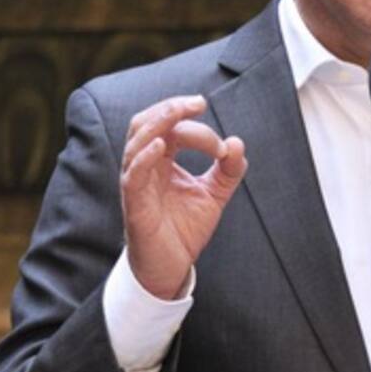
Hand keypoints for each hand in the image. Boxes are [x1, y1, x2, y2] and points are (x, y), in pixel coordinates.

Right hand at [120, 95, 247, 299]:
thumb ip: (228, 170)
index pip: (173, 129)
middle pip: (146, 123)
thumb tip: (237, 143)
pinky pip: (133, 175)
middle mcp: (145, 166)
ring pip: (136, 142)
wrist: (171, 269)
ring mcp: (136, 183)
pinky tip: (162, 145)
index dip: (199, 129)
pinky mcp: (134, 204)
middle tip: (197, 102)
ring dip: (159, 122)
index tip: (224, 148)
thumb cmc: (184, 229)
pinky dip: (144, 157)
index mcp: (161, 160)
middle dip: (170, 107)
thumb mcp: (214, 194)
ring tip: (178, 111)